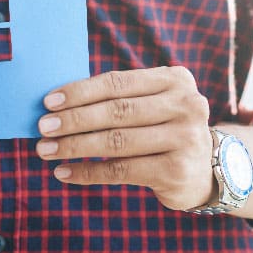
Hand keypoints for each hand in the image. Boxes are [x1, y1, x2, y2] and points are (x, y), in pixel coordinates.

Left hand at [36, 66, 214, 210]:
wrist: (210, 168)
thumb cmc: (164, 127)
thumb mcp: (152, 103)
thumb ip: (119, 98)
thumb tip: (57, 104)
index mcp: (175, 79)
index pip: (118, 83)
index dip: (80, 92)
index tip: (48, 101)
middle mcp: (186, 105)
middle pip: (116, 111)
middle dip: (73, 119)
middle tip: (42, 127)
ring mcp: (184, 139)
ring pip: (116, 142)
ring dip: (74, 146)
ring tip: (45, 150)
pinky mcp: (176, 171)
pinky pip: (120, 170)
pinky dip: (87, 172)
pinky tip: (64, 172)